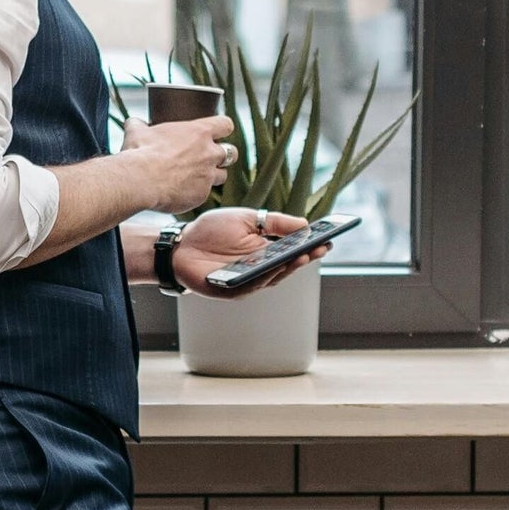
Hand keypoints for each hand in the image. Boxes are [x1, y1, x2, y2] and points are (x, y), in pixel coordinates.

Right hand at [122, 114, 234, 215]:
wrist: (140, 180)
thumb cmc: (141, 152)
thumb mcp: (138, 132)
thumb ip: (139, 125)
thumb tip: (133, 123)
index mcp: (199, 132)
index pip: (226, 124)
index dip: (223, 128)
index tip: (217, 131)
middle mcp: (209, 153)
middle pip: (232, 152)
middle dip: (223, 155)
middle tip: (208, 157)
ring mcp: (208, 176)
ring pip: (223, 175)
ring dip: (212, 175)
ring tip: (196, 177)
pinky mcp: (201, 196)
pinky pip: (204, 194)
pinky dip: (196, 193)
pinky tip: (181, 192)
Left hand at [183, 207, 324, 294]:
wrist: (181, 244)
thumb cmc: (212, 231)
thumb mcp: (247, 219)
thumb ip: (274, 222)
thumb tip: (304, 224)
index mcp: (266, 251)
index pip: (294, 250)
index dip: (311, 246)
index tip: (327, 239)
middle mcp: (260, 268)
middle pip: (288, 265)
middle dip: (305, 257)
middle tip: (319, 249)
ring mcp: (248, 281)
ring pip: (273, 277)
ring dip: (288, 268)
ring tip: (302, 256)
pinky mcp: (233, 290)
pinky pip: (252, 284)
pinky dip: (264, 277)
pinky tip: (273, 267)